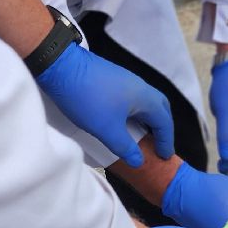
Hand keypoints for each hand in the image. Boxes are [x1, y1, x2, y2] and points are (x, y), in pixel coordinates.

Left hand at [36, 41, 173, 167]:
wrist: (61, 66)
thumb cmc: (88, 98)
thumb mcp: (107, 129)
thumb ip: (125, 147)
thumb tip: (138, 161)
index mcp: (144, 97)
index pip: (164, 121)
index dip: (166, 141)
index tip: (165, 157)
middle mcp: (139, 86)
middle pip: (160, 107)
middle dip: (162, 128)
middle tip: (158, 144)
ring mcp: (125, 80)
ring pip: (145, 102)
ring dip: (147, 119)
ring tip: (141, 136)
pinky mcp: (112, 78)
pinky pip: (132, 98)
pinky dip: (134, 113)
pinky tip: (122, 121)